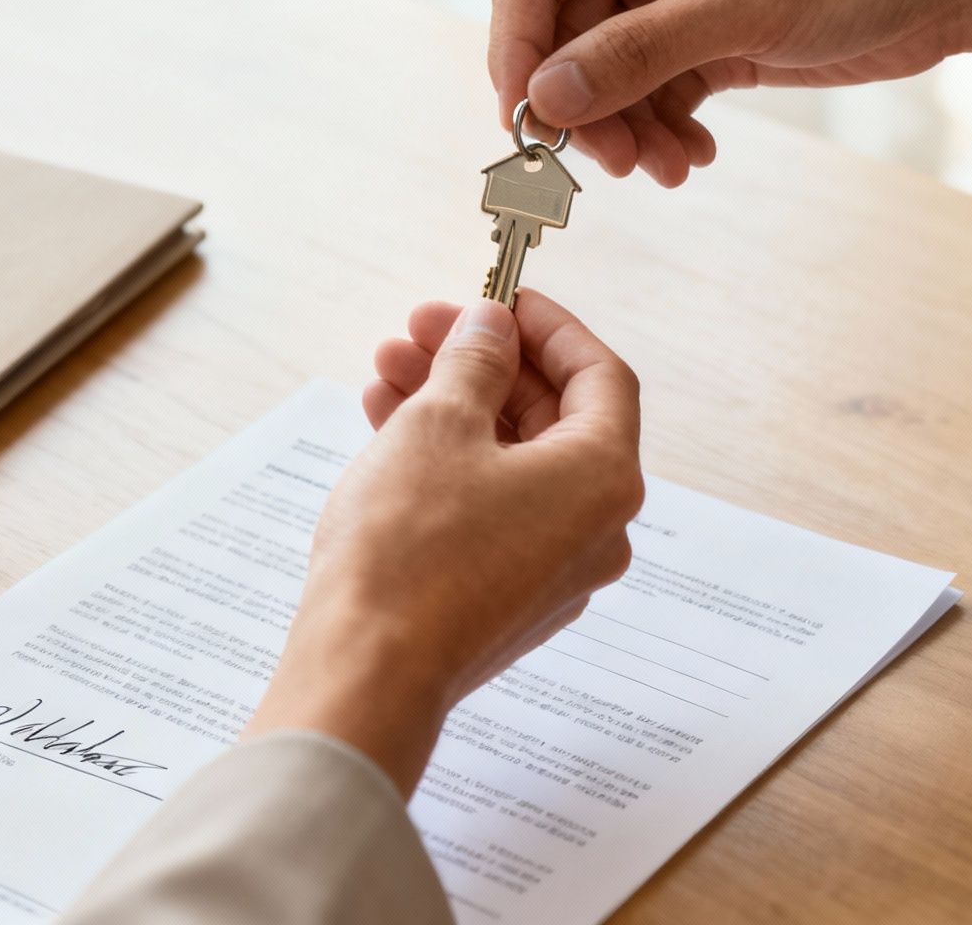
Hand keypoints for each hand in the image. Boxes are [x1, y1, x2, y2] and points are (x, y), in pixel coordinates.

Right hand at [244, 292, 642, 792]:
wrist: (368, 673)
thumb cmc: (409, 550)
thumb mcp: (438, 424)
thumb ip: (474, 362)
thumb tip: (490, 328)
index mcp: (604, 479)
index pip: (599, 376)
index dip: (548, 328)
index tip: (500, 298)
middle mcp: (597, 529)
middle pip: (553, 418)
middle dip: (484, 365)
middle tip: (421, 330)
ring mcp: (555, 570)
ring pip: (513, 462)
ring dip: (456, 408)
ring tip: (387, 372)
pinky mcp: (508, 598)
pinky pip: (493, 508)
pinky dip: (451, 462)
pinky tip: (388, 429)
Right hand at [489, 0, 971, 185]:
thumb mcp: (738, 8)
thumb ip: (635, 54)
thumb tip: (545, 101)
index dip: (519, 55)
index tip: (525, 128)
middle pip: (566, 38)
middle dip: (586, 108)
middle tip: (614, 164)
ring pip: (608, 75)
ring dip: (629, 130)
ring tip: (668, 167)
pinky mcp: (706, 35)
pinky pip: (654, 92)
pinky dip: (664, 129)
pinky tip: (694, 154)